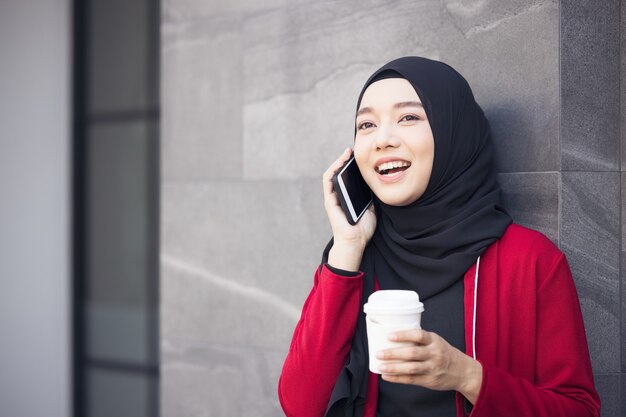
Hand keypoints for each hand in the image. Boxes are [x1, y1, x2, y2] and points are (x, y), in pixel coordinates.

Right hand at [323, 148, 376, 271]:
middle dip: (345, 161)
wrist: (355, 242)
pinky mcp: (329, 200)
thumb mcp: (372, 208)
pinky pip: (328, 181)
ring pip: (332, 174)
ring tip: (347, 153)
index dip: (352, 167)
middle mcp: (338, 196)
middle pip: (339, 174)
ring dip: (338, 162)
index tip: (361, 157)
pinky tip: (340, 162)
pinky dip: (332, 170)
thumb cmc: (362, 229)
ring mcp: (332, 197)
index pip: (348, 178)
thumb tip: (377, 183)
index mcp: (347, 197)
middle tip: (354, 151)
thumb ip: (371, 197)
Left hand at [376, 329, 482, 403]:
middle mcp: (434, 354)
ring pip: (410, 368)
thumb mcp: (436, 341)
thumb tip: (392, 336)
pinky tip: (386, 376)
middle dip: (393, 354)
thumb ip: (419, 340)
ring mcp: (432, 368)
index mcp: (434, 340)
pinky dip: (397, 378)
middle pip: (412, 353)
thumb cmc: (443, 352)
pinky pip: (411, 380)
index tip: (389, 335)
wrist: (463, 371)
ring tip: (380, 366)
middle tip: (379, 353)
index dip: (403, 335)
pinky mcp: (429, 380)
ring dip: (393, 368)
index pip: (418, 335)